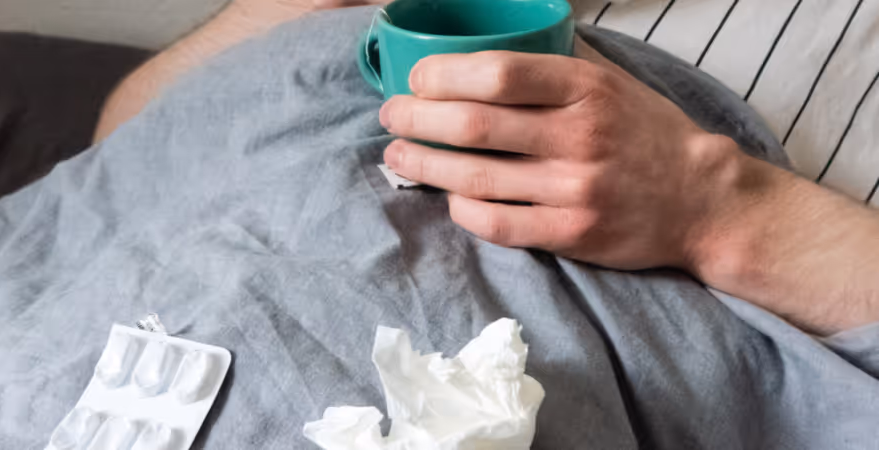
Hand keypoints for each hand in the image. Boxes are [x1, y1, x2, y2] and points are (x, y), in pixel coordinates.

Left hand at [380, 47, 748, 270]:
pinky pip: (498, 224)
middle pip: (473, 126)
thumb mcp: (615, 81)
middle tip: (391, 116)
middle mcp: (578, 137)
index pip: (497, 74)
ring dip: (425, 165)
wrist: (702, 200)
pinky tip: (447, 199)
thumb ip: (561, 61)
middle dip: (416, 119)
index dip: (443, 74)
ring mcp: (574, 190)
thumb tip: (505, 38)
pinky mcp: (572, 234)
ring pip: (476, 178)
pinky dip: (462, 211)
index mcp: (585, 89)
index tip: (417, 78)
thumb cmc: (649, 134)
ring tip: (398, 155)